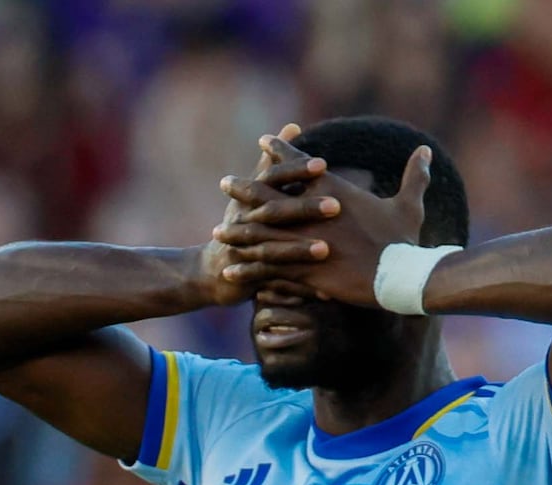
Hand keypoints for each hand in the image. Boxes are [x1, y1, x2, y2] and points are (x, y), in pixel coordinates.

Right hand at [200, 124, 341, 305]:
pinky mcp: (251, 279)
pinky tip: (326, 293)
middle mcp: (247, 221)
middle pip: (276, 213)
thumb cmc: (243, 223)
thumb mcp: (255, 190)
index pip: (273, 178)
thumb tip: (294, 125)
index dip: (295, 170)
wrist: (215, 272)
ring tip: (327, 250)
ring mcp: (247, 251)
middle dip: (305, 209)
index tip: (322, 163)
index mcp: (251, 198)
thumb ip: (275, 160)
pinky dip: (300, 289)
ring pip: (274, 250)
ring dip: (299, 251)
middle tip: (337, 205)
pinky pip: (277, 284)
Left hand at [213, 137, 432, 307]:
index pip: (297, 164)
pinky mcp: (303, 272)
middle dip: (244, 189)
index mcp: (332, 192)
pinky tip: (230, 272)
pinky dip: (247, 270)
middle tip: (224, 184)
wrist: (401, 276)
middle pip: (268, 196)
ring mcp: (303, 243)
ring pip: (261, 234)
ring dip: (238, 233)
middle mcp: (310, 214)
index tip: (263, 141)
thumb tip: (425, 150)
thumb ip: (414, 176)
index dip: (278, 151)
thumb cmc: (404, 240)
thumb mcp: (410, 205)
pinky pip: (267, 270)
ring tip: (218, 233)